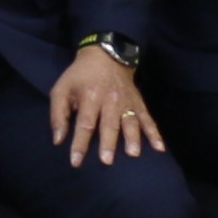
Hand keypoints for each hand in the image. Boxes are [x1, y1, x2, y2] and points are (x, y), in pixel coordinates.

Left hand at [48, 44, 163, 165]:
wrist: (106, 56)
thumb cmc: (80, 76)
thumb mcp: (61, 89)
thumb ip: (58, 115)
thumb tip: (58, 140)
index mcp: (89, 97)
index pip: (85, 124)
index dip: (80, 143)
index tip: (76, 162)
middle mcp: (110, 101)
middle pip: (109, 124)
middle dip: (108, 143)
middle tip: (107, 161)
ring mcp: (126, 103)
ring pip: (130, 122)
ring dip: (132, 138)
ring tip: (133, 154)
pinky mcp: (138, 103)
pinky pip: (148, 119)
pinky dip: (154, 134)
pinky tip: (159, 148)